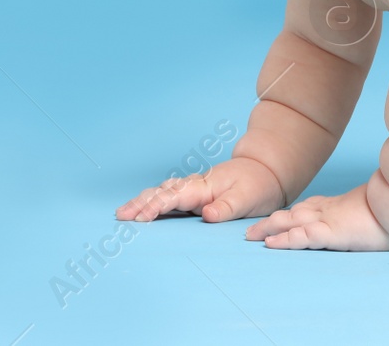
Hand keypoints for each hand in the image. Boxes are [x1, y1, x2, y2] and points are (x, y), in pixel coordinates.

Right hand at [116, 155, 283, 223]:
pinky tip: (142, 208)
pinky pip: (168, 195)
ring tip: (123, 213)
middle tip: (120, 216)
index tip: (140, 218)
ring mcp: (193, 189)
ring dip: (142, 201)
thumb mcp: (248, 198)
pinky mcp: (195, 194)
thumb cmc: (258, 185)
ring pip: (162, 192)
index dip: (156, 207)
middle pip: (161, 192)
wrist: (267, 170)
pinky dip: (152, 200)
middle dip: (140, 203)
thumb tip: (206, 215)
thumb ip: (227, 207)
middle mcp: (194, 186)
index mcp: (204, 187)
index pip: (174, 197)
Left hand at [246, 180, 388, 250]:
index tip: (278, 217)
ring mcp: (330, 219)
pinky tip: (271, 244)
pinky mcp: (333, 231)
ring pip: (291, 222)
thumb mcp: (378, 210)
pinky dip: (285, 240)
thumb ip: (368, 212)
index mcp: (340, 205)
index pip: (309, 207)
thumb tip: (375, 216)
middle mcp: (330, 209)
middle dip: (271, 221)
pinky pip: (303, 237)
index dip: (291, 212)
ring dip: (269, 229)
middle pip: (293, 213)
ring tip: (249, 236)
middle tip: (250, 228)